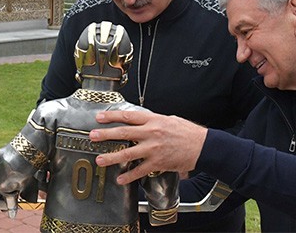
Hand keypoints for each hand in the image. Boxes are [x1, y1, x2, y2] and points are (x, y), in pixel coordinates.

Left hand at [89, 110, 207, 184]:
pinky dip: (129, 176)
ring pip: (128, 152)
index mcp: (154, 120)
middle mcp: (151, 133)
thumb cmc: (187, 132)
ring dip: (112, 157)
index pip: (129, 116)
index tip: (100, 117)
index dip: (112, 116)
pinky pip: (140, 170)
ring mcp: (153, 149)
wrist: (202, 146)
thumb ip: (154, 121)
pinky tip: (120, 179)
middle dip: (106, 134)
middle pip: (124, 132)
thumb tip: (141, 122)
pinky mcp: (158, 162)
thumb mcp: (169, 119)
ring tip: (100, 159)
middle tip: (93, 136)